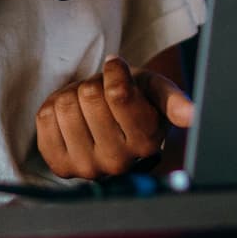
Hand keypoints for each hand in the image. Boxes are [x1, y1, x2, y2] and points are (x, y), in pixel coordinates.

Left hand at [36, 55, 195, 180]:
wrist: (114, 127)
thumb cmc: (139, 102)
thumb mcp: (159, 93)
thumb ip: (174, 101)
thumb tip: (192, 115)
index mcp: (146, 143)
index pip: (118, 94)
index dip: (115, 71)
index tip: (118, 69)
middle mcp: (118, 163)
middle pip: (89, 97)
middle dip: (95, 84)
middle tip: (103, 94)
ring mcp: (86, 168)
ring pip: (64, 106)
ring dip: (73, 95)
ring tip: (87, 105)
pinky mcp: (60, 165)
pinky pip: (44, 118)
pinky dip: (55, 107)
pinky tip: (72, 117)